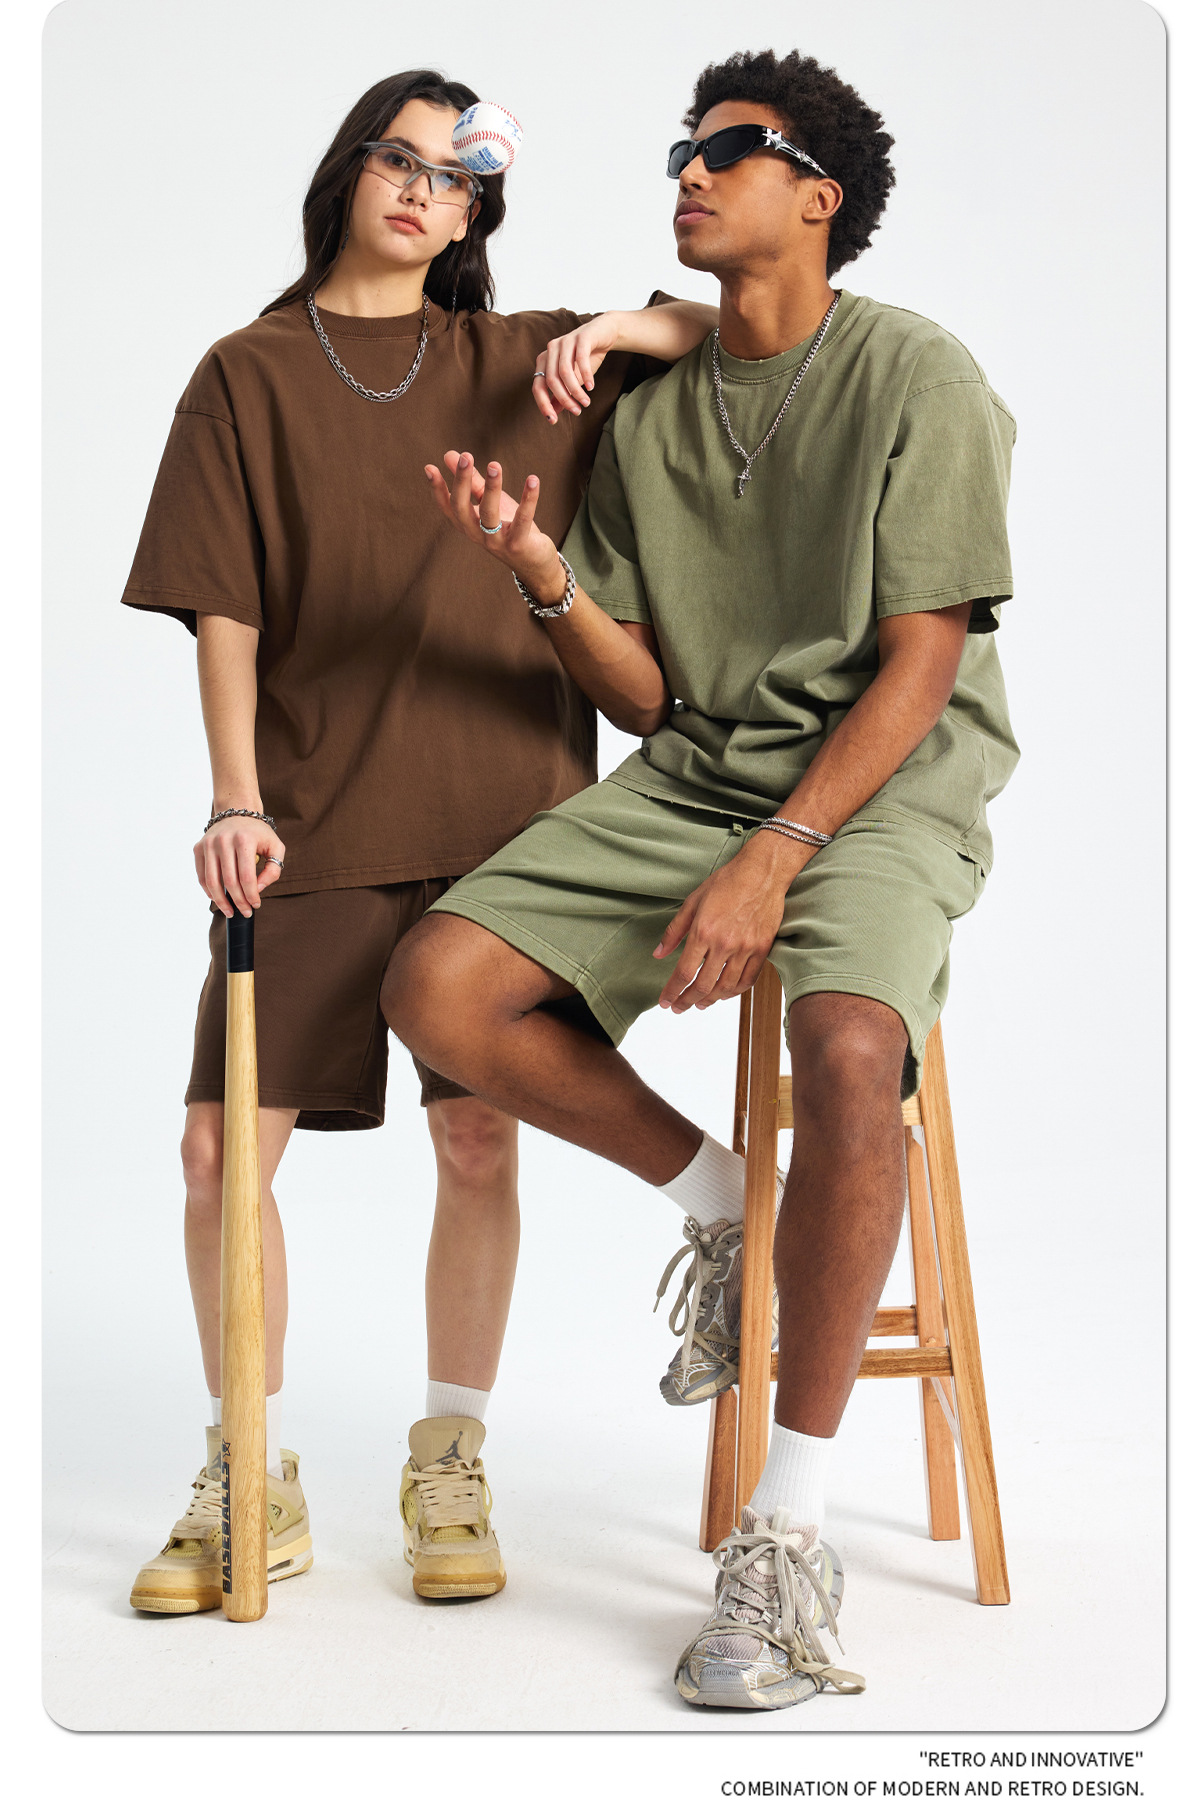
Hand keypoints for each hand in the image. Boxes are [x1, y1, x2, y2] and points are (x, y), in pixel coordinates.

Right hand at [194, 814, 286, 918]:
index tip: (256, 905)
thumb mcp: (275, 847)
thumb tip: (258, 889)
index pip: (247, 877)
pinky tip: (218, 898)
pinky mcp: (199, 847)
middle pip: (230, 882)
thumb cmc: (258, 833)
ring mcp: (209, 844)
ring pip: (212, 882)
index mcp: (244, 840)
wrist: (237, 811)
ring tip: (230, 912)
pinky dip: (209, 890)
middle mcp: (223, 841)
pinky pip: (202, 876)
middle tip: (246, 912)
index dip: (251, 895)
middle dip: (239, 902)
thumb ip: (273, 869)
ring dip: (221, 901)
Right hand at [425, 450, 564, 602]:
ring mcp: (496, 542)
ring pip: (489, 514)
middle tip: (466, 456)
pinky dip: (528, 500)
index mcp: (467, 524)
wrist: (533, 564)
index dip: (437, 489)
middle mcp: (477, 534)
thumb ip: (472, 482)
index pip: (447, 506)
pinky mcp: (518, 545)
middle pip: (462, 508)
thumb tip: (450, 455)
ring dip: (491, 488)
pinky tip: (533, 480)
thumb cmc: (508, 529)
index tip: (430, 467)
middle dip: (462, 481)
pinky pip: (523, 521)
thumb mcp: (489, 503)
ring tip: (494, 465)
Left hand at [531, 315, 618, 421]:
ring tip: (586, 402)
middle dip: (564, 400)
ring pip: (564, 372)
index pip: (538, 386)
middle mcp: (551, 349)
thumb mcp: (573, 378)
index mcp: (545, 360)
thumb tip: (553, 413)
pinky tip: (591, 387)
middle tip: (577, 411)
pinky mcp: (581, 337)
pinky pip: (580, 359)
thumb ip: (561, 393)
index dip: (543, 405)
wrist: (605, 333)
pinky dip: (585, 375)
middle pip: (551, 380)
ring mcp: (565, 341)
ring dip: (575, 391)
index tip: (553, 421)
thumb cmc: (587, 357)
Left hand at [653, 833, 816, 1012]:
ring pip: (725, 987)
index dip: (672, 991)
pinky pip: (747, 980)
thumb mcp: (693, 901)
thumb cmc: (728, 882)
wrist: (763, 872)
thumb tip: (659, 953)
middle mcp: (724, 943)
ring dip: (710, 1000)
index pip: (683, 972)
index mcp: (703, 931)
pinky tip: (724, 993)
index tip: (665, 1001)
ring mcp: (745, 948)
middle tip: (679, 1007)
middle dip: (687, 1001)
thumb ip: (674, 931)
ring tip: (700, 1004)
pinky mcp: (762, 949)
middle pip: (703, 986)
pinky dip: (734, 992)